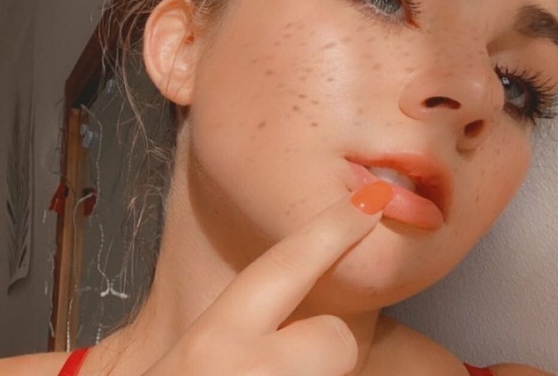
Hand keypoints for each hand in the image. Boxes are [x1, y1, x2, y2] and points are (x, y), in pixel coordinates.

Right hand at [141, 182, 392, 374]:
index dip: (332, 230)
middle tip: (286, 364)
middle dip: (326, 348)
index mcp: (214, 339)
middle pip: (337, 339)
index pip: (283, 267)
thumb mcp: (186, 353)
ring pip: (340, 371)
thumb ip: (226, 322)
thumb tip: (273, 291)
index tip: (370, 199)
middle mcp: (251, 370)